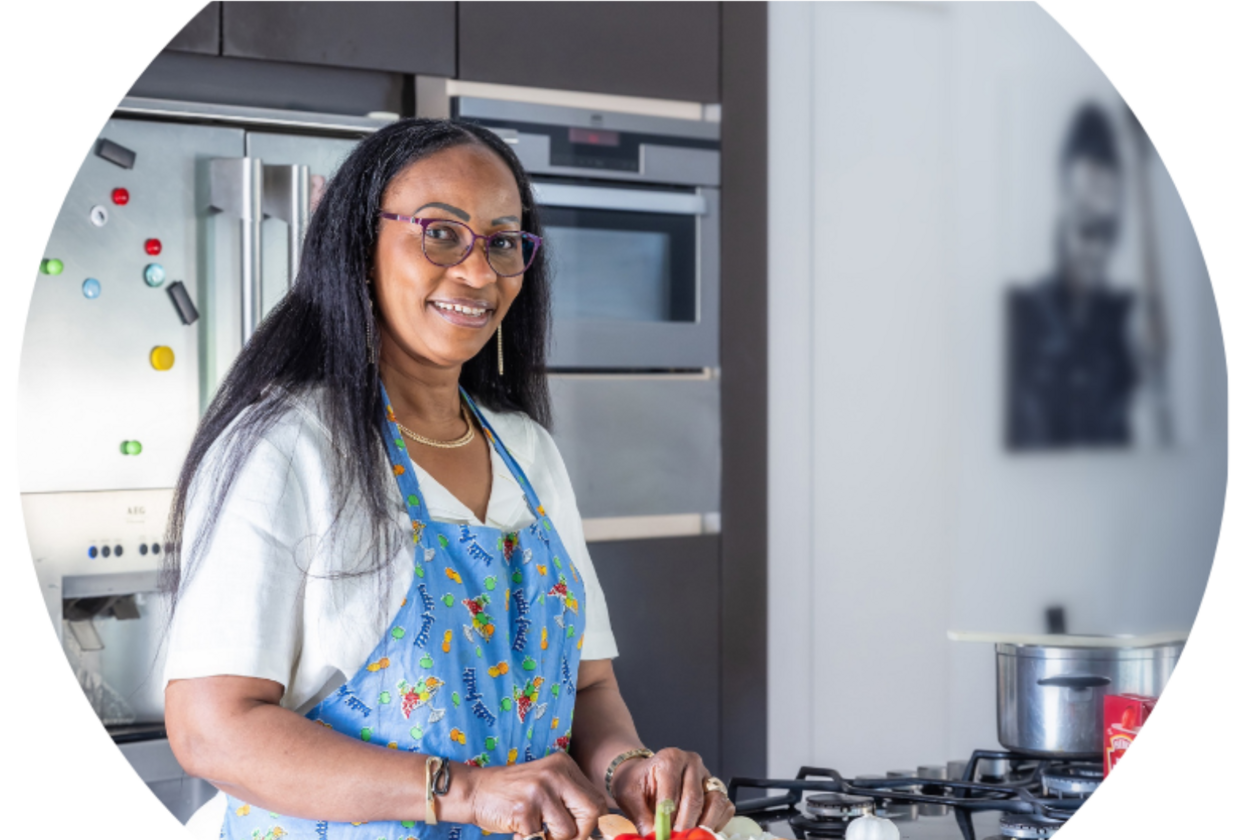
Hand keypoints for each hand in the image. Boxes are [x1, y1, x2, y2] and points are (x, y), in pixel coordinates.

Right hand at [465, 751, 608, 839]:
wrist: (475, 790)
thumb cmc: (513, 793)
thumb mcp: (546, 786)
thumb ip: (569, 800)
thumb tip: (597, 830)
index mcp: (564, 764)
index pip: (597, 800)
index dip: (591, 823)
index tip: (579, 832)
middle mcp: (555, 773)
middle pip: (592, 811)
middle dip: (580, 833)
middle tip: (558, 835)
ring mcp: (540, 790)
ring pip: (568, 830)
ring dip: (552, 838)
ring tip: (535, 829)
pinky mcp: (524, 809)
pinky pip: (541, 839)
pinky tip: (519, 829)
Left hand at [609, 748, 734, 834]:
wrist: (642, 776)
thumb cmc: (637, 783)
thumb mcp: (629, 796)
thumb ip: (641, 817)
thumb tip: (652, 836)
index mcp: (670, 758)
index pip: (672, 791)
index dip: (667, 818)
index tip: (662, 835)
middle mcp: (692, 763)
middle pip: (694, 799)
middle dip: (684, 826)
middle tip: (676, 839)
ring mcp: (707, 776)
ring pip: (716, 802)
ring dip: (703, 826)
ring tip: (689, 836)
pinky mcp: (716, 789)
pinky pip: (725, 808)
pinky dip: (716, 823)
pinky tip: (699, 831)